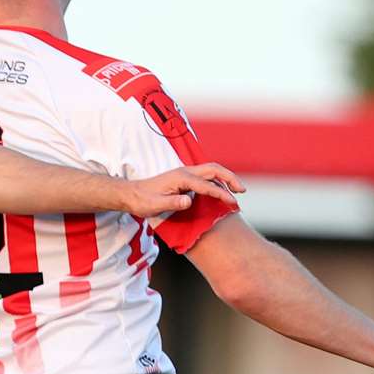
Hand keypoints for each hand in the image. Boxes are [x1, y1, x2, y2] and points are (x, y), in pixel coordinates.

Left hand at [124, 163, 244, 219]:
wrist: (130, 194)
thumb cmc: (142, 201)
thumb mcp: (155, 205)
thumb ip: (173, 203)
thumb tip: (189, 201)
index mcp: (180, 177)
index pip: (206, 184)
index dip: (221, 193)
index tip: (232, 203)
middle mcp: (184, 172)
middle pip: (213, 169)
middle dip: (230, 177)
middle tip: (242, 191)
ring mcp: (184, 174)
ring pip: (211, 171)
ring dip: (225, 178)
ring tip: (237, 192)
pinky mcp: (184, 179)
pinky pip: (206, 177)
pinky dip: (217, 182)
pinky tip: (222, 192)